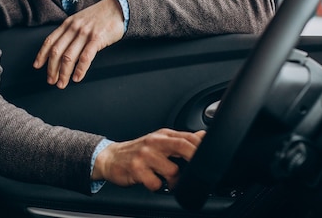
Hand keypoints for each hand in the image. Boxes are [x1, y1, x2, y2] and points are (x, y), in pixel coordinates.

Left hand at [33, 0, 124, 87]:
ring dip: (63, 73)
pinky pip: (85, 58)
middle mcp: (74, 28)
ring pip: (69, 57)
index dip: (41, 55)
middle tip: (51, 80)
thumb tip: (63, 49)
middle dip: (51, 69)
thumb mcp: (81, 19)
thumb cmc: (101, 16)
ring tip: (62, 83)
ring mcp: (85, 33)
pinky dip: (79, 70)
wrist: (119, 8)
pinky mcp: (97, 39)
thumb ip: (71, 31)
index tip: (37, 66)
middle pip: (56, 51)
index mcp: (68, 23)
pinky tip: (77, 78)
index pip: (50, 41)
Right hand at [91, 128, 205, 190]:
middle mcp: (155, 142)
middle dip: (194, 158)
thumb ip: (180, 140)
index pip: (188, 137)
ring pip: (172, 170)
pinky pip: (156, 183)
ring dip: (174, 181)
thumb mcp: (159, 141)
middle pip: (183, 147)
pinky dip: (157, 187)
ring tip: (169, 181)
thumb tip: (202, 136)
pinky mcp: (136, 169)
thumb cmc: (138, 151)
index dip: (201, 146)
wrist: (111, 157)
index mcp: (163, 135)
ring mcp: (146, 155)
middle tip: (198, 171)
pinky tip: (154, 182)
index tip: (210, 155)